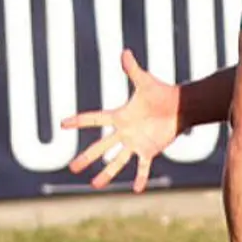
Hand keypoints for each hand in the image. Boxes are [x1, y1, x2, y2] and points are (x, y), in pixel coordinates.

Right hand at [65, 49, 181, 191]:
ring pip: (117, 161)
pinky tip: (136, 190)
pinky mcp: (149, 150)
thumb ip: (133, 69)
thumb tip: (125, 51)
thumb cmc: (161, 93)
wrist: (180, 106)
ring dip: (106, 173)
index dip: (78, 121)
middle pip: (100, 147)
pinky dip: (140, 178)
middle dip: (86, 157)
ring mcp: (135, 143)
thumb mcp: (145, 81)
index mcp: (120, 116)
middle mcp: (124, 132)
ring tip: (94, 185)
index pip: (94, 118)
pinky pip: (143, 167)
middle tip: (72, 168)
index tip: (62, 124)